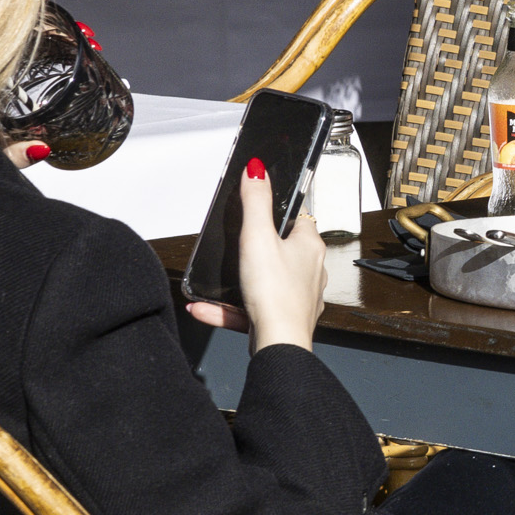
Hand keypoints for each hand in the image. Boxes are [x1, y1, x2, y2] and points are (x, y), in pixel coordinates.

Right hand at [185, 159, 326, 350]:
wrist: (279, 344)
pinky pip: (252, 308)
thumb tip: (257, 170)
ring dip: (237, 281)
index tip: (262, 208)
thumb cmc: (275, 294)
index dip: (280, 211)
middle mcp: (310, 270)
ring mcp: (298, 296)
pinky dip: (228, 308)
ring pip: (264, 281)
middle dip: (255, 248)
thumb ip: (255, 202)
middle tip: (235, 245)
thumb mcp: (258, 237)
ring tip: (216, 281)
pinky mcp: (282, 318)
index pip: (299, 217)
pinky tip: (205, 307)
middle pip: (281, 249)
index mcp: (309, 246)